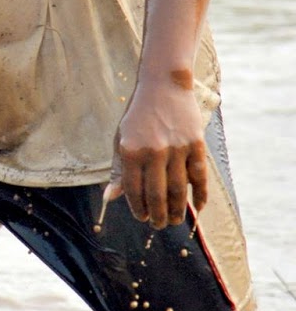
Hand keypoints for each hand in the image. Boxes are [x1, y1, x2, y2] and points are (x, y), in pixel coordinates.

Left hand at [105, 78, 208, 229]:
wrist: (164, 85)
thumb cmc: (137, 116)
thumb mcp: (121, 139)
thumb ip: (118, 170)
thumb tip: (109, 198)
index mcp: (131, 151)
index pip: (134, 190)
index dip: (138, 208)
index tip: (142, 217)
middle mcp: (154, 151)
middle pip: (157, 194)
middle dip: (158, 215)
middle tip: (159, 225)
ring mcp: (177, 148)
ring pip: (179, 189)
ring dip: (177, 210)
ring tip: (174, 221)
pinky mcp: (196, 144)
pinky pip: (199, 176)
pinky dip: (200, 194)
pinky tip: (198, 206)